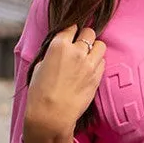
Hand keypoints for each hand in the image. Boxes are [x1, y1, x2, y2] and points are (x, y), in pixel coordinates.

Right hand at [22, 25, 106, 142]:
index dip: (70, 31)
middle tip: (80, 46)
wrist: (51, 115)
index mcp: (59, 45)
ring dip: (94, 48)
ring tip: (87, 57)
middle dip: (85, 37)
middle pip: (89, 32)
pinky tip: (90, 69)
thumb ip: (52, 54)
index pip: (71, 27)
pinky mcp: (97, 77)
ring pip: (100, 45)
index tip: (70, 36)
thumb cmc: (40, 93)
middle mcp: (76, 51)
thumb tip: (60, 50)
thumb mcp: (40, 66)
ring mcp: (89, 64)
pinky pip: (103, 62)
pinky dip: (98, 63)